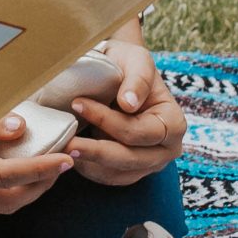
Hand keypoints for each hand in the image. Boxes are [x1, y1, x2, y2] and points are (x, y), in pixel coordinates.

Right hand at [0, 113, 73, 213]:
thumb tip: (21, 129)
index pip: (3, 175)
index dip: (39, 169)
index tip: (67, 159)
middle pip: (6, 201)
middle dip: (39, 185)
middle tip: (61, 164)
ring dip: (26, 186)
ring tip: (45, 163)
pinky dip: (6, 180)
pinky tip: (14, 158)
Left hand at [63, 37, 184, 185]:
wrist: (118, 72)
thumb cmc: (128, 64)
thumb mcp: (136, 60)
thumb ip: (137, 79)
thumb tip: (129, 103)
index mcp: (173, 123)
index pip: (140, 132)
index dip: (108, 121)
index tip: (78, 104)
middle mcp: (166, 149)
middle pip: (130, 159)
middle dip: (96, 151)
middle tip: (66, 143)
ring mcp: (149, 164)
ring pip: (117, 173)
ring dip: (89, 163)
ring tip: (63, 148)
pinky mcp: (131, 171)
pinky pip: (109, 177)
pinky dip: (88, 168)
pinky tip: (69, 154)